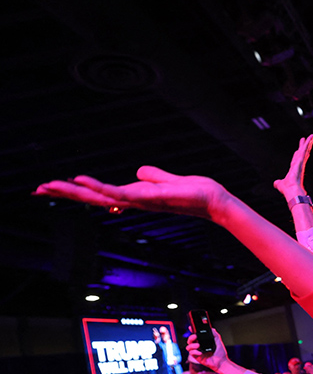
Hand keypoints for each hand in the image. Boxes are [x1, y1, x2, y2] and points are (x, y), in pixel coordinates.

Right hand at [34, 168, 231, 219]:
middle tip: (38, 190)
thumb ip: (153, 176)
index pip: (101, 194)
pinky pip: (118, 193)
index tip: (54, 187)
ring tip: (49, 185)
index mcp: (136, 196)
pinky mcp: (149, 198)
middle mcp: (134, 201)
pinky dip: (99, 187)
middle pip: (94, 198)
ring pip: (100, 197)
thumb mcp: (168, 180)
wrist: (215, 201)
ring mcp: (140, 201)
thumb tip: (140, 171)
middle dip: (65, 194)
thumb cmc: (195, 192)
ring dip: (73, 191)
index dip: (77, 191)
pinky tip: (80, 181)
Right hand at [186, 328, 228, 370]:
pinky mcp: (197, 357)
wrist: (221, 361)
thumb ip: (214, 334)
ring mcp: (197, 352)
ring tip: (198, 345)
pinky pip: (191, 353)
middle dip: (191, 337)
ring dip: (192, 345)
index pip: (196, 335)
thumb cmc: (220, 352)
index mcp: (203, 342)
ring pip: (188, 347)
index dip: (192, 331)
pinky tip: (200, 352)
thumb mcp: (218, 341)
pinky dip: (195, 352)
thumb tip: (211, 328)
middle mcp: (199, 346)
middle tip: (195, 336)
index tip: (191, 328)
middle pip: (190, 340)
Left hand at [273, 135, 312, 201]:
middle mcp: (299, 165)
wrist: (292, 190)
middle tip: (307, 140)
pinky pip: (304, 150)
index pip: (297, 160)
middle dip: (305, 146)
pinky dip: (307, 144)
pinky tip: (310, 138)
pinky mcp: (301, 160)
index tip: (300, 149)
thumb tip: (275, 184)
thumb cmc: (287, 189)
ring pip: (305, 150)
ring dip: (308, 143)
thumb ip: (278, 183)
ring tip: (311, 136)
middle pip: (303, 153)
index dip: (299, 154)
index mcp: (295, 170)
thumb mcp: (280, 184)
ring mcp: (301, 162)